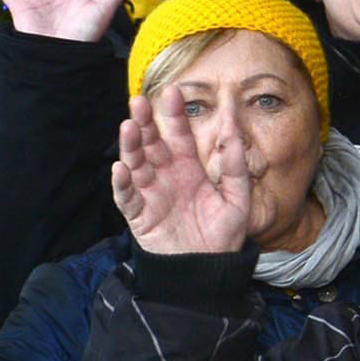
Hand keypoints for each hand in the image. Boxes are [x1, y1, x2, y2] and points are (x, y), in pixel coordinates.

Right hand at [111, 92, 251, 255]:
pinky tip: (121, 168)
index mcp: (189, 167)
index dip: (175, 114)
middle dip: (145, 121)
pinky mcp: (139, 214)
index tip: (173, 92)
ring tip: (129, 127)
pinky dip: (122, 183)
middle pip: (151, 142)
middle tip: (140, 101)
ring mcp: (150, 192)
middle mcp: (166, 174)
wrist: (207, 269)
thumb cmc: (222, 234)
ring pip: (135, 162)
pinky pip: (127, 196)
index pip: (179, 134)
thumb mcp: (237, 199)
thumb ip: (236, 168)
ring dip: (130, 145)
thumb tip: (235, 134)